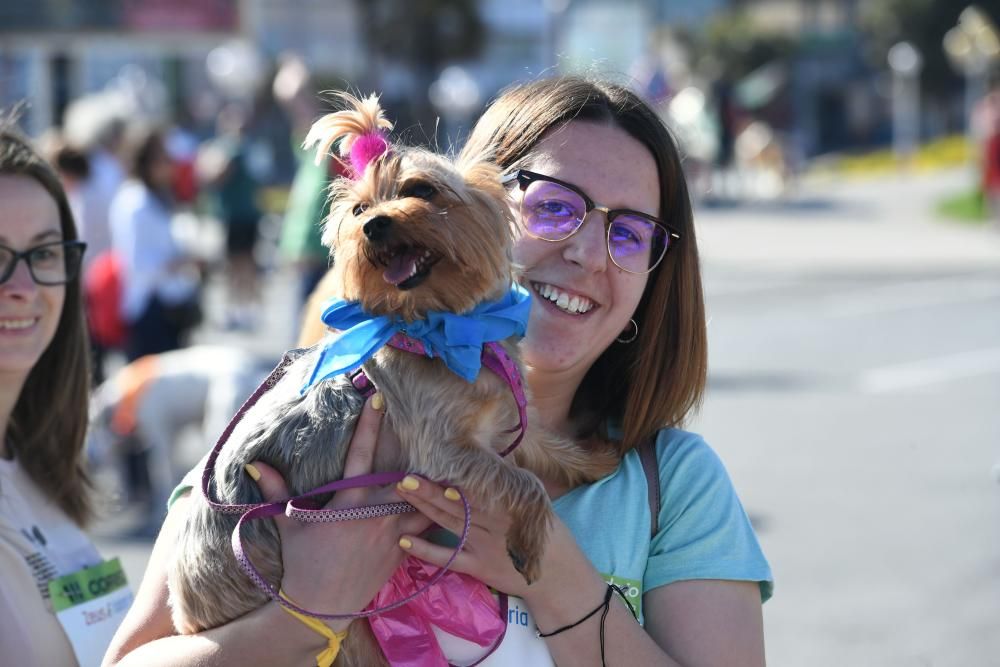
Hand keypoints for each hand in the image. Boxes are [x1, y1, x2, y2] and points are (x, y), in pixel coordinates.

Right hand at [248, 395, 430, 629]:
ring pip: (424, 502)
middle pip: (406, 476)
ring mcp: (394, 533)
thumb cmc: (302, 563)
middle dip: (419, 455)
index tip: (379, 399)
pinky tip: (452, 502)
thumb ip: (275, 491)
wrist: (320, 607)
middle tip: (433, 432)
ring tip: (452, 468)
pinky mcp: (403, 551)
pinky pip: (428, 528)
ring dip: (434, 487)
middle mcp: (377, 513)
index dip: (370, 425)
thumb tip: (254, 463)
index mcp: (349, 501)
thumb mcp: (288, 524)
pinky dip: (437, 514)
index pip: (361, 454)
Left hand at [394, 477, 584, 599]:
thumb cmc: (547, 531)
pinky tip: (404, 541)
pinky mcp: (477, 567)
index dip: (451, 473)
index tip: (429, 458)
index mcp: (506, 503)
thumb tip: (488, 447)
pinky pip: (448, 559)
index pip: (474, 485)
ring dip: (423, 508)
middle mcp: (492, 523)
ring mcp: (482, 546)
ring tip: (399, 493)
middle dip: (428, 489)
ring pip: (448, 523)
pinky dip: (426, 551)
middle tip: (403, 475)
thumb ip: (510, 477)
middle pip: (455, 502)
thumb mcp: (534, 498)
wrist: (558, 574)